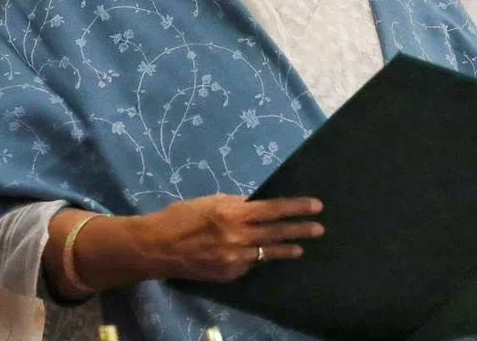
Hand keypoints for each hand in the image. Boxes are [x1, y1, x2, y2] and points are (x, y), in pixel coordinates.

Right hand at [145, 193, 323, 281]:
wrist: (157, 247)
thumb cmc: (182, 217)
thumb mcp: (211, 202)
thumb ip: (237, 204)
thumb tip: (258, 205)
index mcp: (233, 213)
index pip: (273, 209)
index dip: (296, 207)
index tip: (315, 205)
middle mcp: (237, 237)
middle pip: (276, 232)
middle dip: (300, 229)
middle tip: (319, 228)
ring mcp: (234, 259)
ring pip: (267, 253)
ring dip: (287, 249)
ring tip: (301, 247)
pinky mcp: (228, 274)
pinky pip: (248, 264)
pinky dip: (256, 258)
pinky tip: (264, 254)